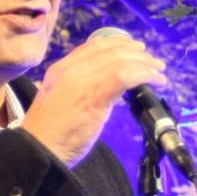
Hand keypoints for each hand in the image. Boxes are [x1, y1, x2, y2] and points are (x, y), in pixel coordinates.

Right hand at [21, 34, 166, 166]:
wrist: (37, 151)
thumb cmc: (50, 134)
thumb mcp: (60, 100)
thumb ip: (79, 89)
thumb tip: (108, 87)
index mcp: (60, 69)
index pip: (94, 46)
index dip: (118, 43)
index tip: (135, 48)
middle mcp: (70, 69)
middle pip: (110, 50)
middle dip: (137, 53)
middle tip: (153, 61)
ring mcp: (81, 81)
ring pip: (120, 60)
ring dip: (145, 64)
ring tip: (158, 72)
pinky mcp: (93, 97)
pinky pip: (124, 76)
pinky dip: (144, 75)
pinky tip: (155, 81)